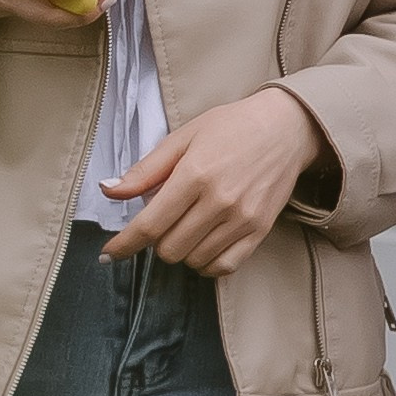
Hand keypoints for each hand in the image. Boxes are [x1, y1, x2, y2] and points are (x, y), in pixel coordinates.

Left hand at [100, 89, 325, 273]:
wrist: (285, 128)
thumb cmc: (231, 127)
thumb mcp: (183, 138)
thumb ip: (145, 170)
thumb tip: (109, 191)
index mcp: (195, 174)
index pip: (150, 225)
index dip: (125, 244)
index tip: (109, 254)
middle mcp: (219, 201)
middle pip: (170, 248)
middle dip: (157, 241)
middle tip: (165, 220)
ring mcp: (242, 219)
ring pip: (194, 260)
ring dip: (182, 250)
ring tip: (188, 226)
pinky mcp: (260, 231)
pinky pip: (224, 267)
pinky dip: (206, 264)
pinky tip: (203, 246)